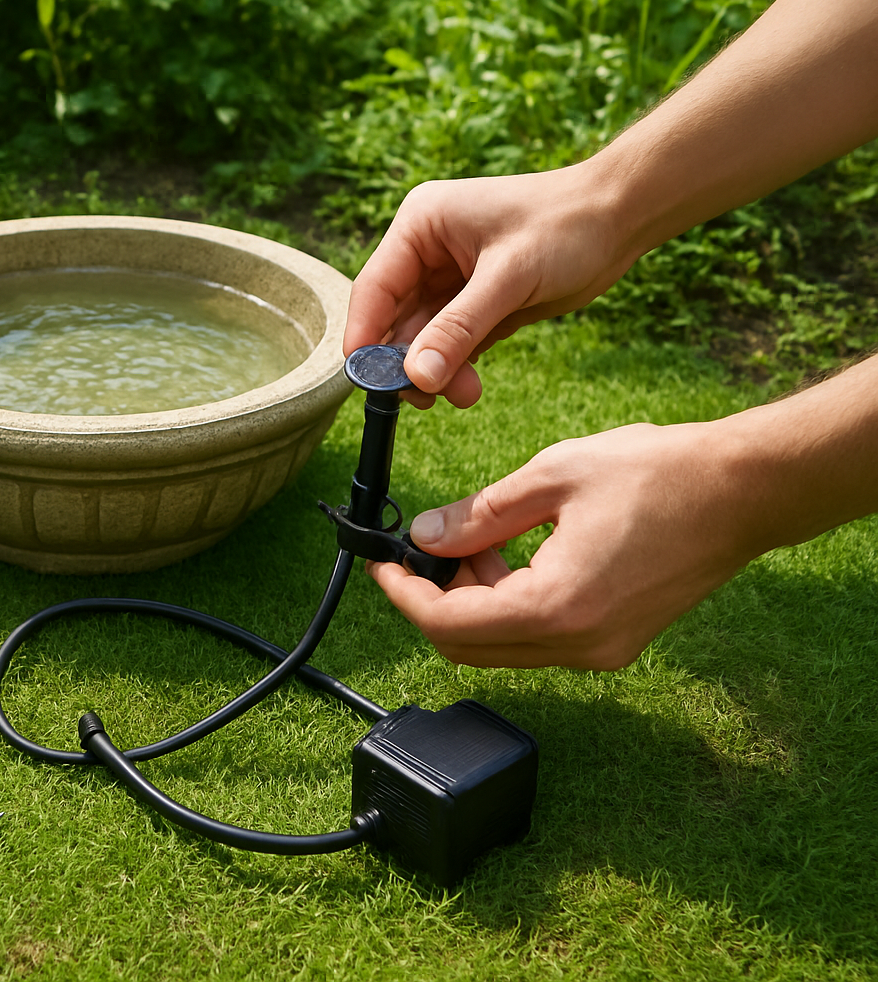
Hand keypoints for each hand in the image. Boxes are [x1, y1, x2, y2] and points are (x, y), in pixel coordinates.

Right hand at [344, 166, 635, 408]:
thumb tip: (415, 377)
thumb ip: (458, 328)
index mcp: (420, 225)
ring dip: (437, 371)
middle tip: (427, 398)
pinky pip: (450, 344)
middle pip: (394, 320)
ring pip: (421, 338)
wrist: (623, 217)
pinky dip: (456, 368)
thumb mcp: (509, 277)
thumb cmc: (568, 225)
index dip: (365, 337)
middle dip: (410, 362)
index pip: (374, 289)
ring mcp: (448, 278)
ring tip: (465, 394)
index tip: (365, 382)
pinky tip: (469, 386)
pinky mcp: (474, 302)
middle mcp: (426, 251)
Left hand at [369, 421, 769, 669]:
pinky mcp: (615, 642)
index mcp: (557, 608)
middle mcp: (578, 645)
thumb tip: (424, 535)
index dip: (403, 594)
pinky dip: (509, 603)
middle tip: (428, 545)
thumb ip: (479, 515)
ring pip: (502, 646)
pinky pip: (538, 638)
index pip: (449, 625)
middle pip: (469, 647)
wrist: (744, 491)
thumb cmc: (659, 474)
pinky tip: (514, 554)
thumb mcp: (552, 477)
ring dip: (473, 600)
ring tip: (479, 539)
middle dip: (435, 599)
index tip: (382, 563)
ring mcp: (600, 651)